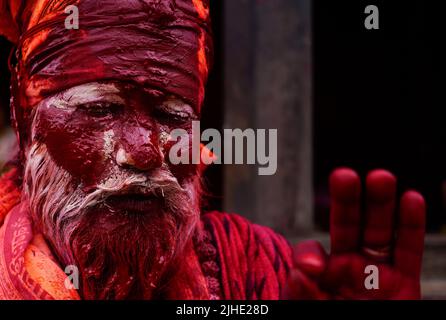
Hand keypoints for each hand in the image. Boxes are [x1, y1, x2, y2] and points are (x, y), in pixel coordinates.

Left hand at [285, 168, 424, 299]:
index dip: (310, 254)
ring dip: (381, 204)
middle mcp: (347, 268)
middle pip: (347, 226)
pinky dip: (411, 225)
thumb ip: (302, 293)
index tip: (311, 267)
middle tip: (343, 176)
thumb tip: (300, 268)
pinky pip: (409, 251)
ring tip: (380, 177)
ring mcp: (377, 274)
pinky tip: (411, 199)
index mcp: (319, 275)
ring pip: (380, 232)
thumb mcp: (308, 312)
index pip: (311, 253)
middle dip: (347, 201)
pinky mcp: (405, 285)